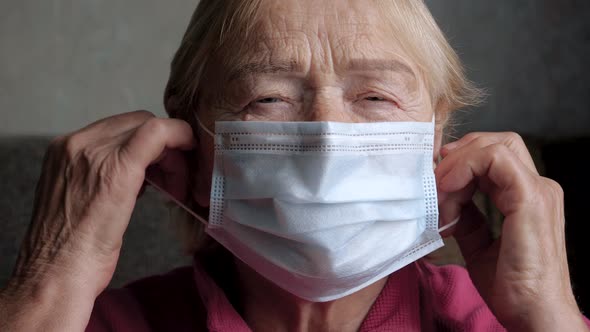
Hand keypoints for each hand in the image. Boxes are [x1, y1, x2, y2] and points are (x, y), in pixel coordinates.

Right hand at [0, 111, 194, 330]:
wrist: (58, 273)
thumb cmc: (73, 249)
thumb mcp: (83, 199)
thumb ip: (104, 176)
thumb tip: (141, 171)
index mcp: (65, 149)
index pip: (119, 127)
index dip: (147, 143)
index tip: (162, 166)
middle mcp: (77, 143)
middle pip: (136, 123)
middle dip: (162, 147)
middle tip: (174, 179)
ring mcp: (95, 152)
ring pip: (149, 126)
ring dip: (170, 154)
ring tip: (175, 187)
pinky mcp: (118, 167)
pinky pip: (157, 133)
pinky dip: (179, 137)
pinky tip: (190, 153)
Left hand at [435, 132, 587, 330]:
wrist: (533, 312)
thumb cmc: (511, 285)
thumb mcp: (478, 243)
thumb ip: (468, 217)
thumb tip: (447, 200)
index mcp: (526, 196)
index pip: (493, 156)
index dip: (460, 161)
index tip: (434, 180)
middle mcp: (537, 187)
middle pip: (496, 142)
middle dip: (459, 154)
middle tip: (434, 178)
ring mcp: (537, 190)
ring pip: (496, 144)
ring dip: (458, 163)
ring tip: (440, 192)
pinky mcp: (531, 198)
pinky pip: (496, 159)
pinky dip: (465, 167)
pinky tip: (448, 190)